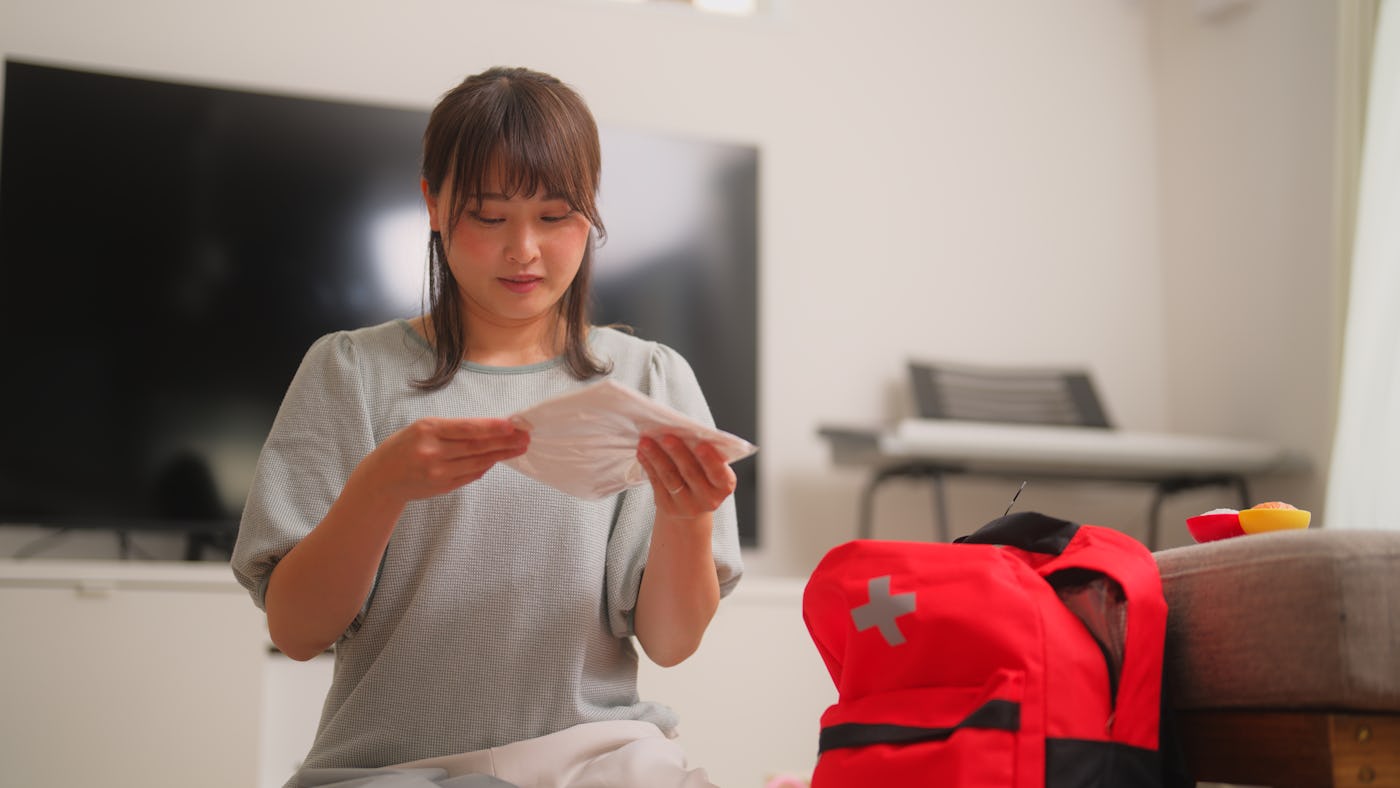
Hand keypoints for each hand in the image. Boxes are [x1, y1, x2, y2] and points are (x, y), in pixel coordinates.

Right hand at [359, 417, 528, 504]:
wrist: (382, 478)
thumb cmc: (403, 446)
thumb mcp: (422, 428)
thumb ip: (452, 429)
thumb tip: (490, 429)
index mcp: (427, 430)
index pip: (467, 429)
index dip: (492, 428)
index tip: (512, 426)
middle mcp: (432, 452)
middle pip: (476, 447)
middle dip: (504, 442)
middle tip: (525, 437)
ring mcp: (437, 472)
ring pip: (477, 463)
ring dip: (500, 455)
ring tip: (518, 448)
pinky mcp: (442, 487)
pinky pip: (470, 475)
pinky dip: (485, 467)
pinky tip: (498, 460)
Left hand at [637, 433, 735, 517]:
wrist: (692, 504)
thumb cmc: (704, 475)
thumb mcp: (711, 468)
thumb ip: (705, 454)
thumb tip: (684, 432)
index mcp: (724, 486)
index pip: (718, 473)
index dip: (710, 460)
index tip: (701, 444)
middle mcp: (708, 499)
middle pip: (691, 473)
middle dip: (678, 453)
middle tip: (666, 437)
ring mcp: (687, 506)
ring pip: (670, 478)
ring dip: (656, 457)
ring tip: (646, 441)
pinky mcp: (667, 506)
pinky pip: (656, 483)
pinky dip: (649, 465)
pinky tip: (642, 453)